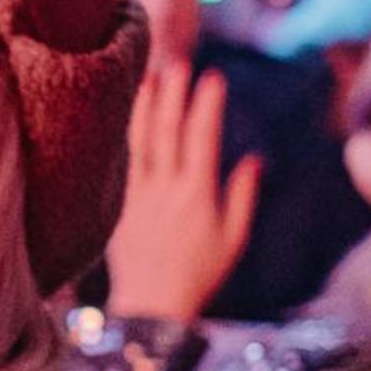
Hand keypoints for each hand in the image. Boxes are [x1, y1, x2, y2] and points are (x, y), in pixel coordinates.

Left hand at [106, 65, 261, 322]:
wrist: (152, 307)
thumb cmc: (200, 275)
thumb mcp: (233, 239)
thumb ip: (243, 196)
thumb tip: (253, 159)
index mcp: (197, 196)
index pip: (202, 140)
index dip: (207, 107)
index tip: (213, 77)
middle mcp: (166, 191)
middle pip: (168, 132)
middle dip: (174, 95)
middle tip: (179, 63)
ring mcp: (138, 196)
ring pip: (140, 141)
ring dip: (146, 106)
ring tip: (149, 76)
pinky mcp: (117, 205)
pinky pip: (121, 161)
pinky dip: (126, 134)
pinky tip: (128, 113)